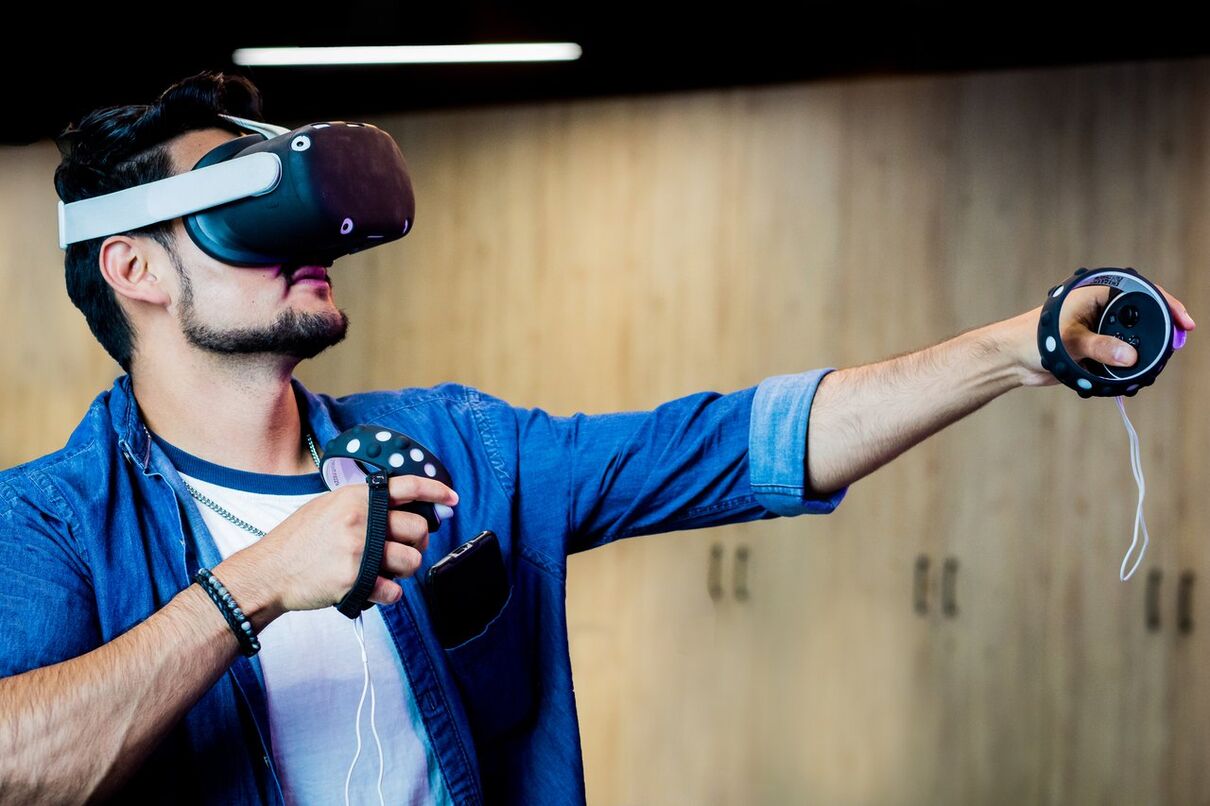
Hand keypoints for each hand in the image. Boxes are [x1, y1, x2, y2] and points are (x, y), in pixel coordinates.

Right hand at [223, 475, 459, 614]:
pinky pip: (395, 591)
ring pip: (412, 561)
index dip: (436, 492)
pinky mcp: (355, 582)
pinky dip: (391, 594)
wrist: (269, 572)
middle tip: (406, 549)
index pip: (407, 487)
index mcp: (356, 498)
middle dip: (418, 542)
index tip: (452, 499)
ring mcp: (359, 552)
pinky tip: (378, 590)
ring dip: (406, 569)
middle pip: (418, 529)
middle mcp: (361, 521)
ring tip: (388, 570)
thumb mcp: (327, 506)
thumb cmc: (298, 540)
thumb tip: (397, 508)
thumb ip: (361, 504)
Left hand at [1003, 280, 1194, 387]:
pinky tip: (1132, 376)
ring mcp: (1101, 329)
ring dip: (1144, 353)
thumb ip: (1100, 348)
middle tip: (1174, 347)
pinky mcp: (1097, 349)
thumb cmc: (1033, 339)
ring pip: (1134, 340)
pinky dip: (1128, 366)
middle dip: (1160, 334)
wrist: (1012, 359)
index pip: (1143, 293)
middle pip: (1144, 319)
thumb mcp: (1071, 341)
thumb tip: (1129, 357)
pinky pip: (1121, 356)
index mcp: (1098, 294)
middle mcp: (1102, 309)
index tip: (1184, 323)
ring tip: (1151, 366)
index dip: (1168, 305)